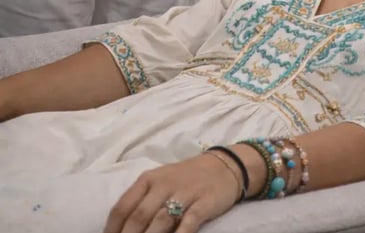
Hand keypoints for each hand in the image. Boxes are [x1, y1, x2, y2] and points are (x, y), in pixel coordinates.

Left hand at [104, 154, 239, 232]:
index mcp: (148, 179)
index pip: (122, 207)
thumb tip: (120, 230)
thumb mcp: (160, 183)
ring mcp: (185, 193)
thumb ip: (141, 203)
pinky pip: (188, 222)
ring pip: (160, 221)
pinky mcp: (204, 202)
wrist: (224, 166)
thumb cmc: (186, 179)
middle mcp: (164, 184)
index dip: (111, 231)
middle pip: (138, 217)